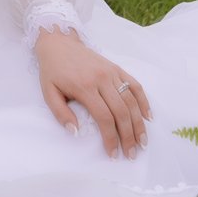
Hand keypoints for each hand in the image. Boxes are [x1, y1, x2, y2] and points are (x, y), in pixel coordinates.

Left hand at [35, 31, 149, 157]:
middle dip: (128, 136)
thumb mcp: (48, 92)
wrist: (59, 42)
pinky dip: (144, 101)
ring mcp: (112, 72)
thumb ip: (60, 113)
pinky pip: (135, 85)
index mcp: (85, 87)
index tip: (113, 154)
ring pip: (131, 101)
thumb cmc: (53, 70)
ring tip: (142, 142)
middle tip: (132, 154)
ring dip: (139, 124)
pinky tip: (148, 117)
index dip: (111, 138)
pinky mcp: (117, 68)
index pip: (104, 117)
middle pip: (121, 112)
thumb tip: (75, 132)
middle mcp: (102, 79)